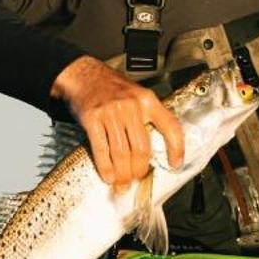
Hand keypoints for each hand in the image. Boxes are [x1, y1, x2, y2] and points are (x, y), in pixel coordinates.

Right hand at [51, 55, 184, 185]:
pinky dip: (105, 167)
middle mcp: (131, 106)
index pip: (170, 127)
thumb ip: (146, 116)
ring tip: (122, 184)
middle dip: (139, 170)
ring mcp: (111, 112)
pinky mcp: (92, 118)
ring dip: (122, 174)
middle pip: (141, 148)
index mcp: (147, 100)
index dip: (176, 149)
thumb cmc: (110, 87)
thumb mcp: (136, 94)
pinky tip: (109, 176)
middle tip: (137, 179)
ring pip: (121, 153)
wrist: (82, 74)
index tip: (175, 164)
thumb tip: (151, 150)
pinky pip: (101, 149)